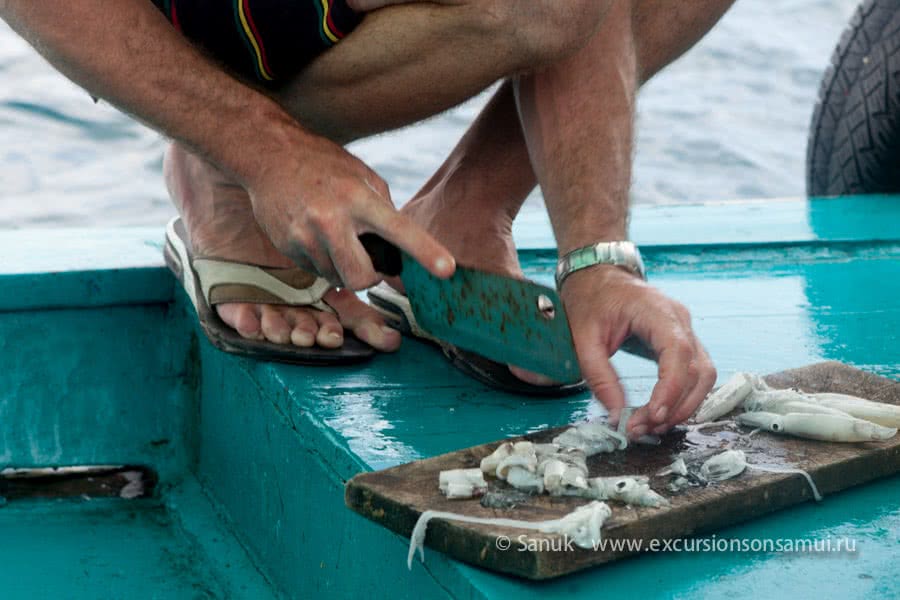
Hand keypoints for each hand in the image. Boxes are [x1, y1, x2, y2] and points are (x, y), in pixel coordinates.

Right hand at [246, 129, 454, 288]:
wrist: (269, 155)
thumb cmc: (323, 165)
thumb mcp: (362, 176)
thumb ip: (384, 210)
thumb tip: (403, 249)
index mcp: (359, 198)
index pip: (399, 230)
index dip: (426, 251)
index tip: (447, 269)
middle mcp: (331, 218)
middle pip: (362, 277)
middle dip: (370, 278)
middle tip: (367, 262)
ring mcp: (305, 235)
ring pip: (336, 278)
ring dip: (342, 268)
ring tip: (333, 237)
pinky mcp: (287, 245)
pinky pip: (315, 270)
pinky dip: (321, 261)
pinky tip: (313, 235)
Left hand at [559, 266, 715, 436]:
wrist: (597, 276)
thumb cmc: (590, 300)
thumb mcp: (583, 338)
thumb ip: (599, 377)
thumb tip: (616, 416)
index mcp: (655, 310)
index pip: (678, 352)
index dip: (671, 388)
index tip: (654, 416)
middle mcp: (679, 319)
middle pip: (698, 370)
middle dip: (676, 406)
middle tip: (643, 429)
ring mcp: (685, 330)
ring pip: (703, 375)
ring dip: (683, 406)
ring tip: (651, 426)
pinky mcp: (682, 341)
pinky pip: (694, 373)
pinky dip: (682, 397)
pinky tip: (660, 413)